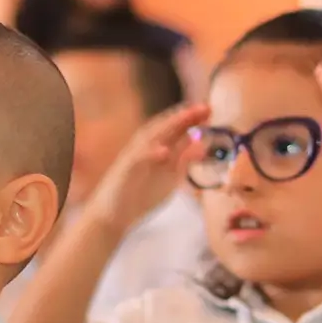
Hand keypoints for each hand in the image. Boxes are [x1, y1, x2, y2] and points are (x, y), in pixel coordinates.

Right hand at [83, 103, 210, 233]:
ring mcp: (133, 157)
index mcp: (155, 147)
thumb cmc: (139, 195)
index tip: (208, 110)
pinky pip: (137, 160)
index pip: (173, 128)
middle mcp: (144, 147)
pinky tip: (164, 151)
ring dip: (168, 126)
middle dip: (183, 116)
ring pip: (150, 137)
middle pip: (165, 127)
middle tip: (205, 107)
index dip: (190, 118)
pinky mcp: (124, 172)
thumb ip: (183, 159)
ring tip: (186, 117)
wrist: (113, 215)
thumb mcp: (169, 175)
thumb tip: (202, 143)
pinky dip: (149, 154)